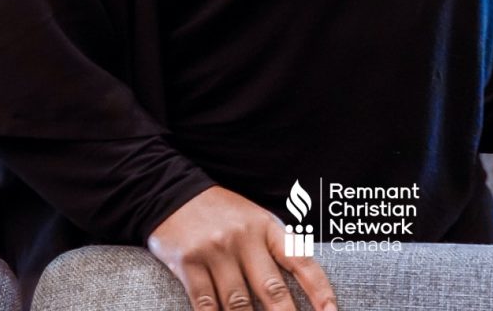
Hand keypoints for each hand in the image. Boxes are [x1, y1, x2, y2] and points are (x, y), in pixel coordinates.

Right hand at [147, 186, 338, 310]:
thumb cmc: (221, 212)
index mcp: (266, 226)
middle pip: (271, 290)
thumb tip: (296, 290)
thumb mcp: (253, 219)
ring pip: (239, 304)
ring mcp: (216, 250)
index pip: (300, 260)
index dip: (319, 289)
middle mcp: (244, 237)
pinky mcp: (189, 263)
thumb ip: (272, 249)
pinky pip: (205, 304)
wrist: (173, 192)